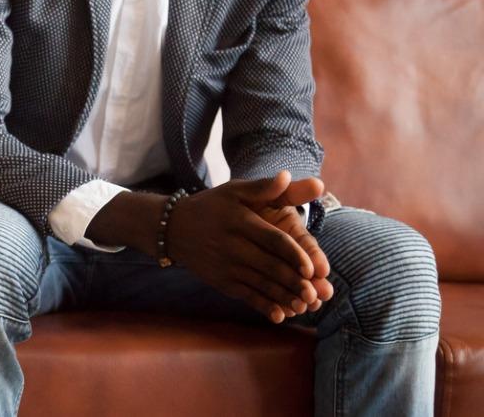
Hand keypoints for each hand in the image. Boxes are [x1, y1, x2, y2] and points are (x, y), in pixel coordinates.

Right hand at [168, 174, 326, 323]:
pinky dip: (263, 306)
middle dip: (294, 282)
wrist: (173, 228)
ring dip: (284, 298)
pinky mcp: (221, 281)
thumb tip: (287, 175)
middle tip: (315, 294)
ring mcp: (225, 266)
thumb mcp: (235, 191)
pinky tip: (280, 315)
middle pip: (269, 266)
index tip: (312, 269)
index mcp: (241, 221)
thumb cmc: (213, 206)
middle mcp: (232, 245)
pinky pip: (246, 296)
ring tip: (304, 307)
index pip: (273, 240)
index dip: (294, 255)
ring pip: (260, 284)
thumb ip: (265, 187)